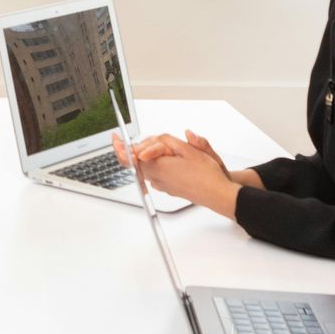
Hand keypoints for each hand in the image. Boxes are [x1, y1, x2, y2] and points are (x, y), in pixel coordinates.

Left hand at [112, 131, 239, 217]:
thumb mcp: (189, 150)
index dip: (121, 148)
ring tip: (169, 149)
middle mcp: (157, 178)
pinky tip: (171, 159)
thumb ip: (168, 142)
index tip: (116, 139)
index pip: (131, 157)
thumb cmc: (207, 175)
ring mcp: (162, 185)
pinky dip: (159, 164)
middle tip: (158, 141)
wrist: (218, 194)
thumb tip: (157, 140)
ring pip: (148, 166)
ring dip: (153, 155)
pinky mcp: (168, 188)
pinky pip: (157, 174)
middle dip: (145, 147)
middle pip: (140, 159)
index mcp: (158, 167)